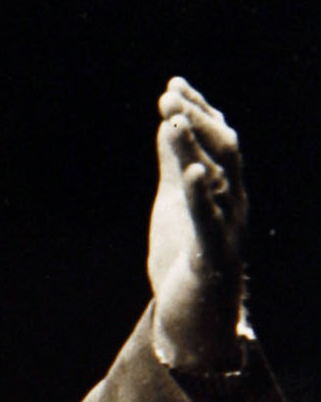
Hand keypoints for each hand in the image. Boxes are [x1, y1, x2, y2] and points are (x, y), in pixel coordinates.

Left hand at [148, 76, 248, 372]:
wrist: (195, 317)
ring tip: (175, 121)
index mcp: (224, 187)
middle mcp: (233, 202)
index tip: (174, 84)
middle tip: (169, 97)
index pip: (217, 139)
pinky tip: (191, 173)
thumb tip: (168, 121)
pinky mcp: (213, 257)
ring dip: (197, 148)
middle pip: (225, 150)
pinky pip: (210, 222)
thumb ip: (174, 164)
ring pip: (220, 179)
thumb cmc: (187, 255)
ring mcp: (228, 228)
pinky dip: (201, 196)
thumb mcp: (175, 202)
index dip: (199, 109)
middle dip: (198, 119)